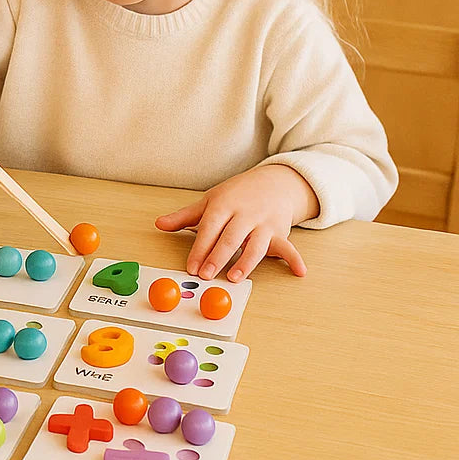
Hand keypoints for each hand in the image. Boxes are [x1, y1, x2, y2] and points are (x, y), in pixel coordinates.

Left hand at [154, 164, 318, 281]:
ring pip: (255, 244)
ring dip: (246, 261)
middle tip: (206, 275)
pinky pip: (289, 246)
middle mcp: (244, 213)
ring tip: (235, 277)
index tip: (190, 267)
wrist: (273, 183)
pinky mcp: (280, 231)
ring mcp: (263, 223)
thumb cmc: (236, 195)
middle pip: (230, 237)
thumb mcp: (209, 201)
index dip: (199, 248)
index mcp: (223, 205)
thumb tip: (159, 224)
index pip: (209, 227)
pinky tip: (299, 272)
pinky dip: (294, 259)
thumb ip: (185, 216)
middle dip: (217, 257)